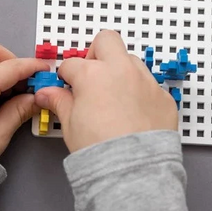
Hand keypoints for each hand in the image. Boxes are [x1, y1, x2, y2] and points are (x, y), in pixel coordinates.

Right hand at [35, 30, 177, 152]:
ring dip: (121, 70)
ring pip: (132, 60)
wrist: (134, 170)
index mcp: (93, 75)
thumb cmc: (100, 150)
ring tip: (115, 95)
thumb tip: (47, 93)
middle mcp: (122, 71)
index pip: (72, 64)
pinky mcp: (163, 97)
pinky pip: (150, 85)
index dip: (66, 75)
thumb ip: (60, 102)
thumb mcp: (71, 125)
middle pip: (107, 40)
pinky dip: (141, 92)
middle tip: (93, 74)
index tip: (67, 85)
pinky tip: (135, 113)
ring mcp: (146, 82)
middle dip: (96, 52)